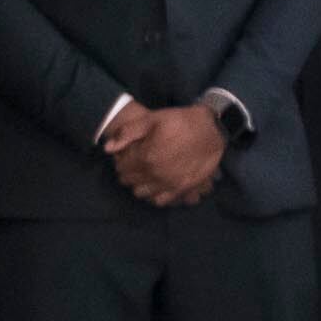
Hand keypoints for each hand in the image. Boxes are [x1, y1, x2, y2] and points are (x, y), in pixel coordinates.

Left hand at [107, 104, 223, 205]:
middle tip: (134, 166)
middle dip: (129, 174)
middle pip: (131, 182)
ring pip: (143, 194)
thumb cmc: (180, 121)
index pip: (123, 169)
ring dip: (140, 185)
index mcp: (146, 157)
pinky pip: (161, 200)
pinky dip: (156, 195)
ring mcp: (170, 184)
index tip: (125, 157)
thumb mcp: (152, 119)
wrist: (212, 128)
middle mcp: (156, 174)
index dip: (121, 162)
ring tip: (145, 175)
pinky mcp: (183, 189)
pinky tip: (157, 185)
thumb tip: (108, 149)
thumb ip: (128, 133)